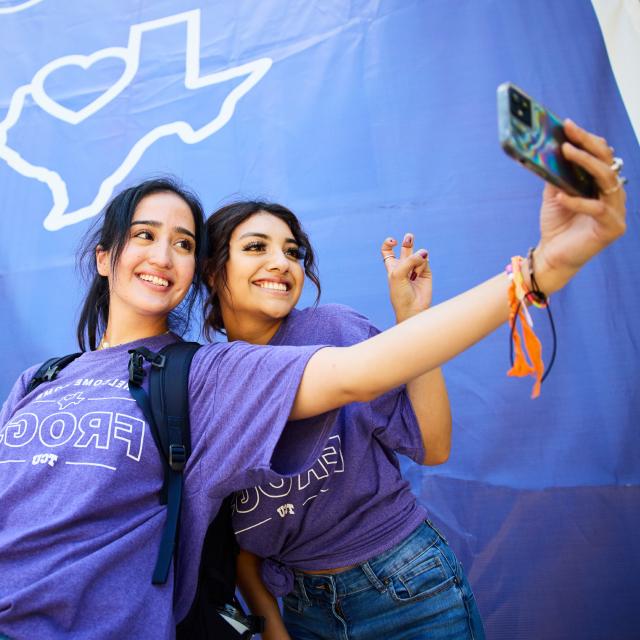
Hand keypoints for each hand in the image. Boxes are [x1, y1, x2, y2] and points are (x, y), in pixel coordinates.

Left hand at [381, 233, 430, 321]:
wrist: (412, 309)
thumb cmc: (400, 294)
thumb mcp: (397, 274)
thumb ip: (409, 260)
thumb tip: (424, 252)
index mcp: (392, 266)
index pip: (388, 250)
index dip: (389, 243)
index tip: (393, 242)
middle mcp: (404, 266)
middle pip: (406, 248)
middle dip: (408, 241)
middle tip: (409, 236)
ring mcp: (416, 269)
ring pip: (417, 254)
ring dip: (415, 259)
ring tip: (412, 274)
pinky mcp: (426, 272)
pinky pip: (424, 261)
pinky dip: (420, 266)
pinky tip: (417, 277)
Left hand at [534, 119, 626, 293]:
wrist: (552, 256)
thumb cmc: (556, 225)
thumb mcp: (554, 194)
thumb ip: (557, 174)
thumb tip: (549, 148)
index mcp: (603, 185)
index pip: (602, 155)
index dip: (586, 139)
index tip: (567, 125)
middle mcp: (614, 195)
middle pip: (607, 162)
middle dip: (588, 144)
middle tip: (569, 133)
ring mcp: (616, 211)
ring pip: (606, 179)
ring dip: (586, 163)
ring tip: (566, 152)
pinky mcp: (612, 228)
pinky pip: (596, 208)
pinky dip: (577, 201)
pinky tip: (560, 197)